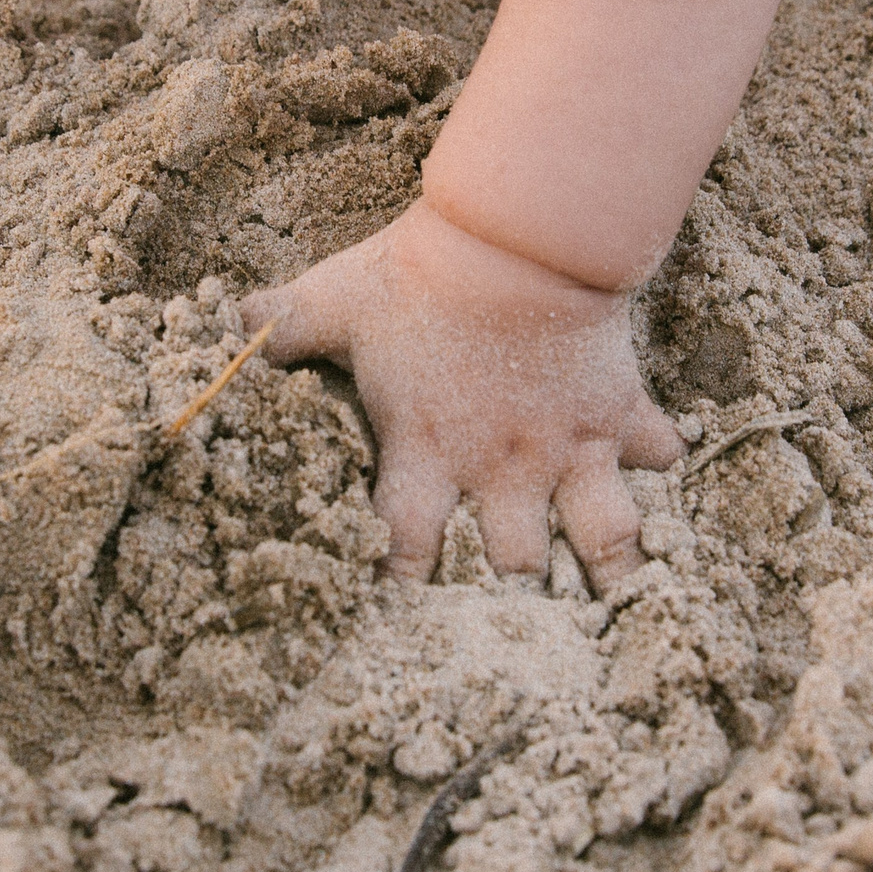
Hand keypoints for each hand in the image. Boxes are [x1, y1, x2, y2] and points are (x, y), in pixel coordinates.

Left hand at [244, 200, 685, 587]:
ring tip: (613, 608)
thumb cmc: (417, 272)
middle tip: (515, 637)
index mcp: (425, 454)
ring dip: (608, 574)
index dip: (403, 589)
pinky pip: (656, 457)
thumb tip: (209, 334)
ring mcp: (567, 448)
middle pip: (511, 571)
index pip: (407, 553)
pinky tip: (663, 485)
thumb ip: (270, 328)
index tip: (401, 618)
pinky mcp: (619, 413)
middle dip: (512, 607)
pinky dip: (662, 473)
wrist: (519, 234)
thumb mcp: (331, 301)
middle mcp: (500, 470)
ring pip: (604, 541)